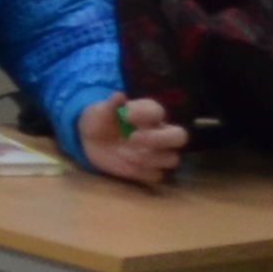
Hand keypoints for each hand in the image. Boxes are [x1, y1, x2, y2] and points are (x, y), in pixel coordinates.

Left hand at [73, 96, 189, 184]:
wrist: (92, 139)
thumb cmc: (101, 119)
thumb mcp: (100, 110)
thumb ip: (110, 104)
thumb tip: (120, 95)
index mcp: (148, 113)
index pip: (158, 111)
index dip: (145, 113)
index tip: (126, 115)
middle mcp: (159, 132)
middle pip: (180, 136)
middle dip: (161, 139)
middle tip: (133, 138)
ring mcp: (156, 153)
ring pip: (172, 159)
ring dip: (151, 159)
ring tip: (127, 155)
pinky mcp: (148, 170)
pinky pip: (157, 176)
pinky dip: (143, 172)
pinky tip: (127, 165)